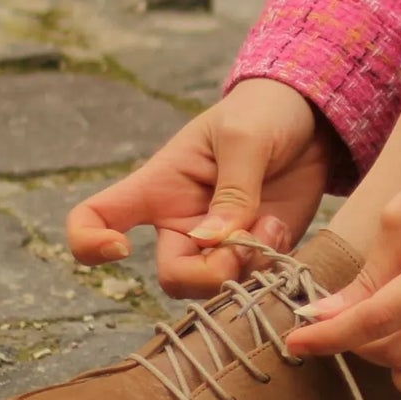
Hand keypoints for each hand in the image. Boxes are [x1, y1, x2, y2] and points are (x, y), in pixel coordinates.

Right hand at [65, 79, 338, 297]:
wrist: (311, 117)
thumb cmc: (260, 113)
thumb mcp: (244, 137)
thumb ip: (232, 189)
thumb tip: (212, 242)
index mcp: (159, 185)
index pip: (95, 217)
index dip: (89, 242)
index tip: (121, 248)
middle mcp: (182, 220)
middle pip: (172, 276)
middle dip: (206, 276)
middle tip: (240, 250)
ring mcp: (221, 241)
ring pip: (215, 287)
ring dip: (245, 269)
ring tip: (271, 227)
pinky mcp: (259, 250)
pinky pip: (255, 280)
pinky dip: (271, 266)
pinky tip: (281, 229)